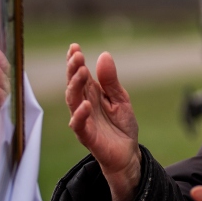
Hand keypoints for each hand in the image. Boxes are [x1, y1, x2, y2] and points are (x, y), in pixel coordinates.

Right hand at [66, 44, 139, 200]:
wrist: (128, 153)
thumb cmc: (121, 125)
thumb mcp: (121, 98)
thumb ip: (111, 80)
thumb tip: (104, 55)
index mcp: (92, 94)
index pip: (80, 74)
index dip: (75, 61)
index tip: (74, 47)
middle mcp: (84, 105)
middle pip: (74, 85)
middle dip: (73, 69)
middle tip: (76, 55)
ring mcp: (84, 120)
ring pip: (73, 101)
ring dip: (75, 86)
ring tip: (81, 72)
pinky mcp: (87, 136)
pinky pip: (79, 125)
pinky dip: (80, 115)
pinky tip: (86, 104)